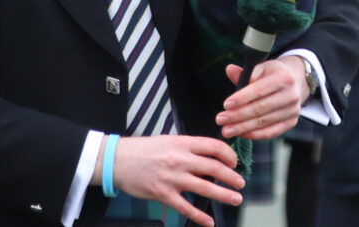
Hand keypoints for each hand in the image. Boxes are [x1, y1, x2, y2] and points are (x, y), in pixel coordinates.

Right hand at [102, 135, 243, 226]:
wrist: (118, 160)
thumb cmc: (144, 150)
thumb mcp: (169, 140)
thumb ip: (189, 148)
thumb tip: (209, 156)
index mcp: (182, 143)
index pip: (214, 146)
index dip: (229, 155)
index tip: (234, 162)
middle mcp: (179, 159)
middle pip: (214, 168)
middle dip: (231, 177)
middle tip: (240, 183)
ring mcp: (172, 178)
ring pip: (204, 187)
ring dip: (223, 194)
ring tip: (235, 198)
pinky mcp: (163, 194)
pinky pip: (185, 207)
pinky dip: (199, 216)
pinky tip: (209, 221)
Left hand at [216, 58, 306, 139]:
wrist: (295, 81)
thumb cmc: (272, 74)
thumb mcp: (261, 68)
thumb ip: (245, 73)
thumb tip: (229, 70)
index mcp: (283, 77)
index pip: (259, 90)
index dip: (242, 98)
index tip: (226, 105)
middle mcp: (291, 95)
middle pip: (260, 109)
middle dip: (238, 116)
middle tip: (220, 120)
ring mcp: (293, 110)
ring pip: (264, 122)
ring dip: (242, 128)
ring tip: (226, 130)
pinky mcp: (291, 122)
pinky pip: (270, 132)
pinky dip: (254, 135)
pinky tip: (240, 134)